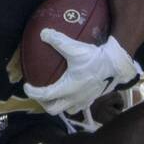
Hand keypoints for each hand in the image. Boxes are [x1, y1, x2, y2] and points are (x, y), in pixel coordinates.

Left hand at [23, 31, 139, 116]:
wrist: (116, 64)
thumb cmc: (95, 58)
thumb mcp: (74, 48)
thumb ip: (57, 40)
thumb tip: (43, 33)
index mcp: (68, 89)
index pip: (45, 95)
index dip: (32, 92)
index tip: (27, 87)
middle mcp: (74, 98)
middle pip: (54, 109)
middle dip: (44, 103)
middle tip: (40, 94)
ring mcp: (84, 100)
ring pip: (67, 110)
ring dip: (59, 104)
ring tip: (56, 95)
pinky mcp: (92, 98)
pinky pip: (79, 106)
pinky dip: (72, 101)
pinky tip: (73, 91)